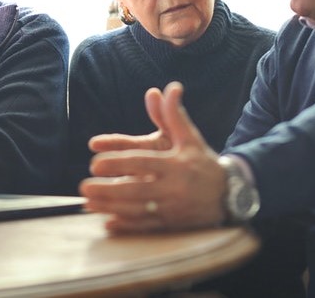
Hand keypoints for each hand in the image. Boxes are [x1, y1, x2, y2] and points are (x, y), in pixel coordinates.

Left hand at [79, 82, 226, 232]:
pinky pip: (147, 227)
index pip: (141, 162)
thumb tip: (169, 88)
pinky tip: (108, 224)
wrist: (229, 193)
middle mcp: (173, 187)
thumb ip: (174, 114)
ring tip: (88, 204)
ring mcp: (172, 208)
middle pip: (136, 189)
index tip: (95, 163)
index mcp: (175, 164)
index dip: (118, 163)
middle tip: (84, 186)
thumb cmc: (202, 162)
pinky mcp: (172, 224)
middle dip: (108, 189)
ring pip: (137, 210)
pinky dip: (127, 227)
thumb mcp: (189, 137)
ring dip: (111, 208)